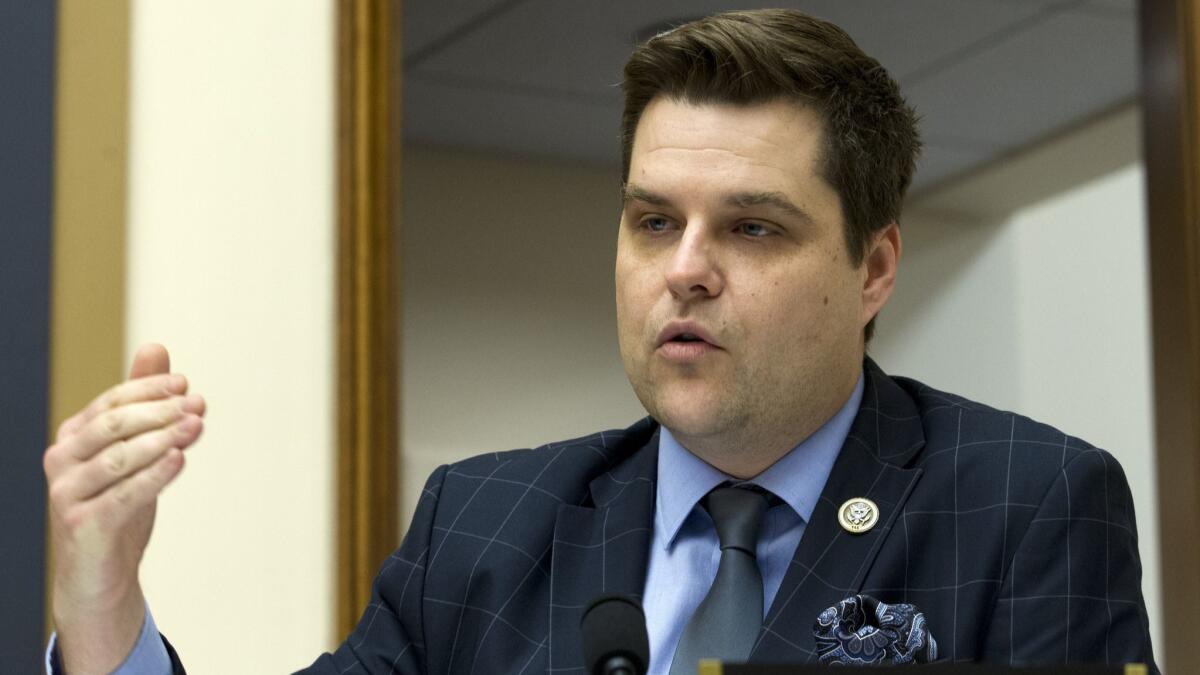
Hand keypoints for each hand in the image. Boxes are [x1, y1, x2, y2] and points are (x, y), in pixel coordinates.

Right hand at [45, 344, 205, 673]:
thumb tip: (156, 348)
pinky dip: (153, 476)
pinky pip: (123, 496)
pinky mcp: (82, 525)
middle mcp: (62, 461)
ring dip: (162, 439)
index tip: (186, 385)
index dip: (149, 390)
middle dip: (159, 412)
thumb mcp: (135, 453)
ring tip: (196, 426)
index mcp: (73, 437)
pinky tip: (180, 460)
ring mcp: (67, 494)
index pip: (111, 403)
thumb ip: (143, 404)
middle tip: (197, 405)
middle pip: (114, 427)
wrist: (100, 574)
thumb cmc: (118, 506)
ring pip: (118, 459)